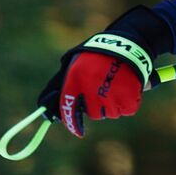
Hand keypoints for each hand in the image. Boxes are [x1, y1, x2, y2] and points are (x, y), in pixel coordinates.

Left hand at [37, 5, 173, 137]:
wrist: (126, 42)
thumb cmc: (95, 55)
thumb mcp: (73, 64)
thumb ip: (59, 86)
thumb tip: (46, 112)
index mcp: (74, 80)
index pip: (69, 110)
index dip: (73, 123)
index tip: (79, 132)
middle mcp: (91, 90)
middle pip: (94, 113)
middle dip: (98, 105)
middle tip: (104, 88)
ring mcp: (110, 95)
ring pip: (111, 113)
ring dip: (114, 103)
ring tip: (117, 84)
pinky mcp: (129, 96)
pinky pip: (127, 110)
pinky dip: (129, 102)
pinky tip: (128, 87)